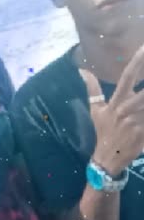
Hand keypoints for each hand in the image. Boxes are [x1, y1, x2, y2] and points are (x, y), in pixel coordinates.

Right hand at [81, 43, 143, 175]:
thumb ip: (92, 88)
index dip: (137, 61)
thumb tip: (82, 71)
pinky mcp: (142, 134)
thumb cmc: (104, 131)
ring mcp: (136, 123)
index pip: (127, 77)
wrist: (109, 158)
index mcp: (116, 102)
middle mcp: (126, 110)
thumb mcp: (96, 110)